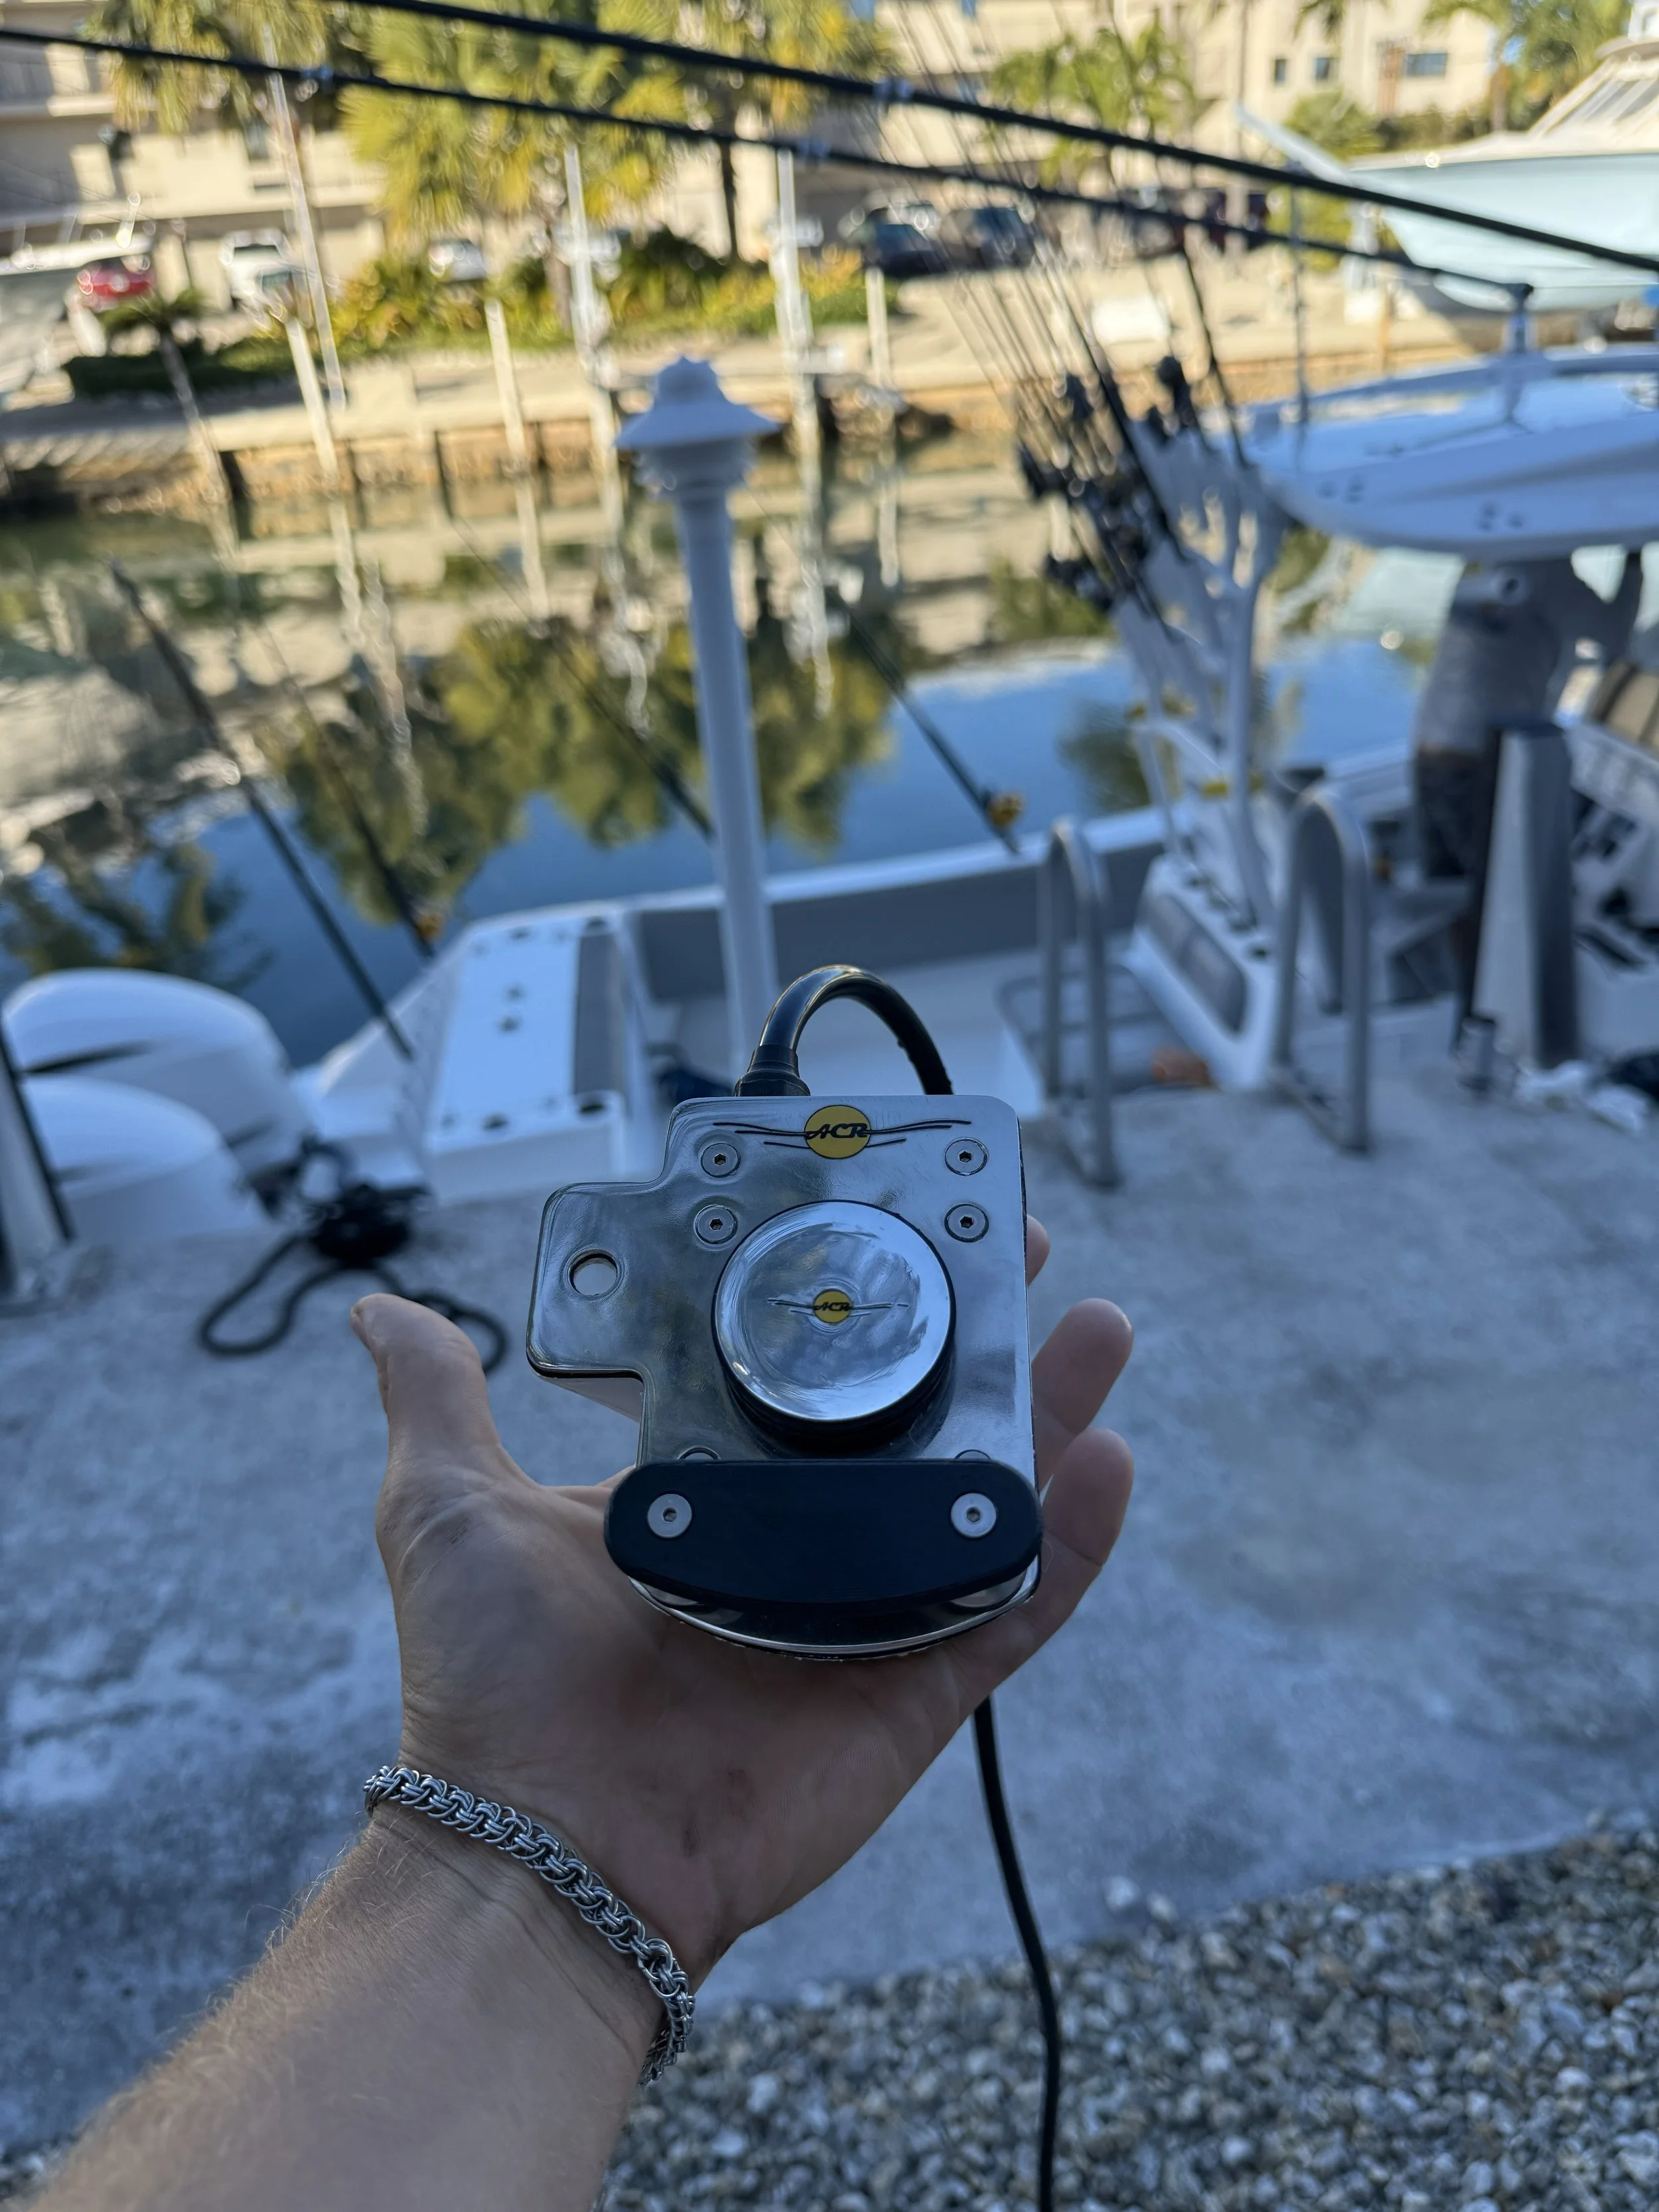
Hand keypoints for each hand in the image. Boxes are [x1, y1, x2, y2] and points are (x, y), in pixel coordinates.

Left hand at [351, 1220, 1131, 1989]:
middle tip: (1023, 1251)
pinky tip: (1106, 1460)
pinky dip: (1069, 1540)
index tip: (896, 1224)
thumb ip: (433, 1399)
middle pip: (915, 1420)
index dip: (857, 1301)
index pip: (805, 1376)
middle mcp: (795, 1544)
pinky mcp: (916, 1690)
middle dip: (976, 1335)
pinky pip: (1013, 1605)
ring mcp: (865, 1614)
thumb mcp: (445, 1506)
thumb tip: (377, 1307)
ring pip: (982, 1496)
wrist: (545, 1845)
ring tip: (1097, 1327)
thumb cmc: (493, 1685)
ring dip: (1049, 1414)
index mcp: (707, 1491)